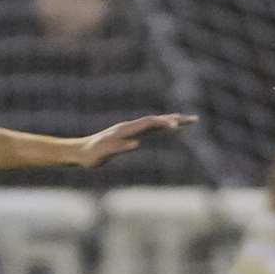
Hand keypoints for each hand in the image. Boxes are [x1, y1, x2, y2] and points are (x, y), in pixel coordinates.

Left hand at [73, 113, 196, 166]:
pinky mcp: (131, 134)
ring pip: (155, 123)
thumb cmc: (92, 154)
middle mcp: (130, 127)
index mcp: (126, 130)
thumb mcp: (104, 153)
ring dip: (173, 121)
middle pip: (157, 120)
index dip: (164, 123)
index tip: (178, 125)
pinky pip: (151, 129)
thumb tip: (137, 143)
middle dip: (176, 119)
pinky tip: (171, 128)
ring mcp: (131, 129)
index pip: (149, 124)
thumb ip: (119, 147)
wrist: (80, 151)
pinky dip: (163, 127)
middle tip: (194, 119)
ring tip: (189, 121)